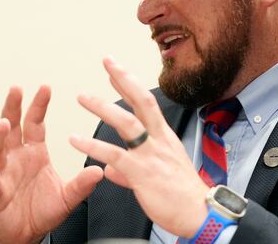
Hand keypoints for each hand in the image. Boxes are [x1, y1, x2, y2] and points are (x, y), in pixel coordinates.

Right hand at [0, 86, 103, 243]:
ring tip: (3, 124)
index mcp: (35, 154)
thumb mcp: (69, 196)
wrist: (27, 235)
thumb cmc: (44, 211)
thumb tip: (99, 170)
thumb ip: (82, 184)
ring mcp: (4, 176)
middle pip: (11, 128)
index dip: (39, 106)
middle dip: (12, 108)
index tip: (45, 87)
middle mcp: (16, 159)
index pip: (35, 124)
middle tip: (16, 90)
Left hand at [69, 57, 209, 237]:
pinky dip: (94, 146)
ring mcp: (151, 155)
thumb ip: (129, 171)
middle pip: (142, 102)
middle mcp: (159, 140)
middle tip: (107, 63)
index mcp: (165, 138)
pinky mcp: (142, 172)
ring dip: (103, 107)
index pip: (146, 104)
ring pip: (127, 123)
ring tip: (83, 97)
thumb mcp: (159, 176)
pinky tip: (77, 140)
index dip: (130, 85)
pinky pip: (115, 155)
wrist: (199, 214)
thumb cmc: (183, 196)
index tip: (116, 71)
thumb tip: (112, 170)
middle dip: (124, 79)